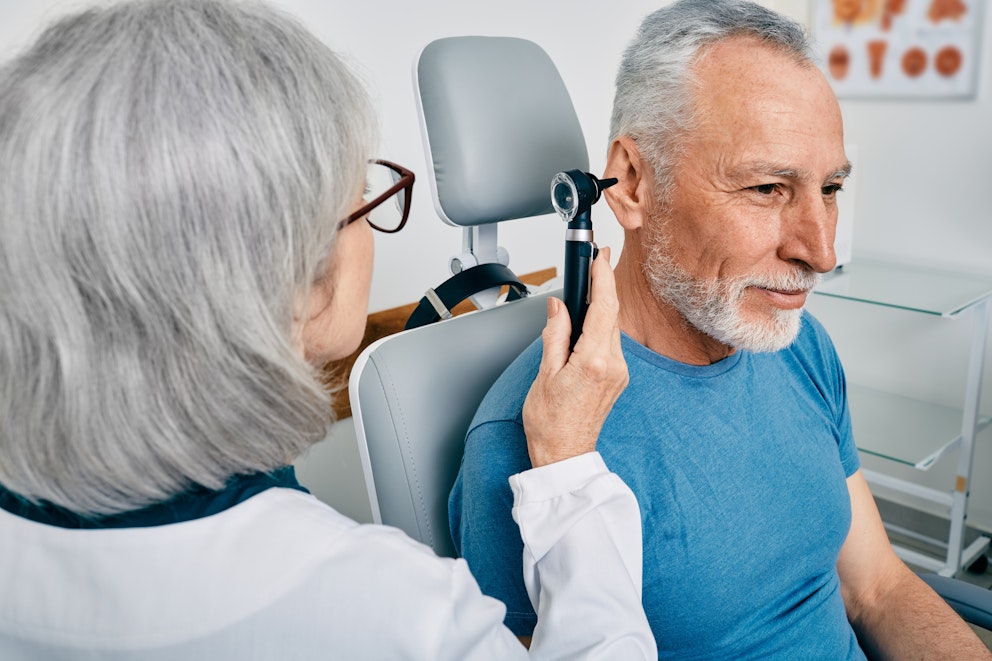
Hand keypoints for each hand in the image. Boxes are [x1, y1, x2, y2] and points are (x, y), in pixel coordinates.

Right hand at [522, 247, 627, 466]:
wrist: (564, 455)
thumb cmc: (550, 423)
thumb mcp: (545, 373)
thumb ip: (555, 334)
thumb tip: (559, 307)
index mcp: (594, 362)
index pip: (604, 308)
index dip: (603, 278)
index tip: (599, 257)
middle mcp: (614, 366)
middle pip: (611, 314)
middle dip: (603, 287)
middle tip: (593, 264)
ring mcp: (619, 373)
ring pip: (612, 328)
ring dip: (601, 308)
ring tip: (585, 293)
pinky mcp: (618, 378)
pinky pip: (611, 343)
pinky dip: (600, 327)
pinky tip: (587, 324)